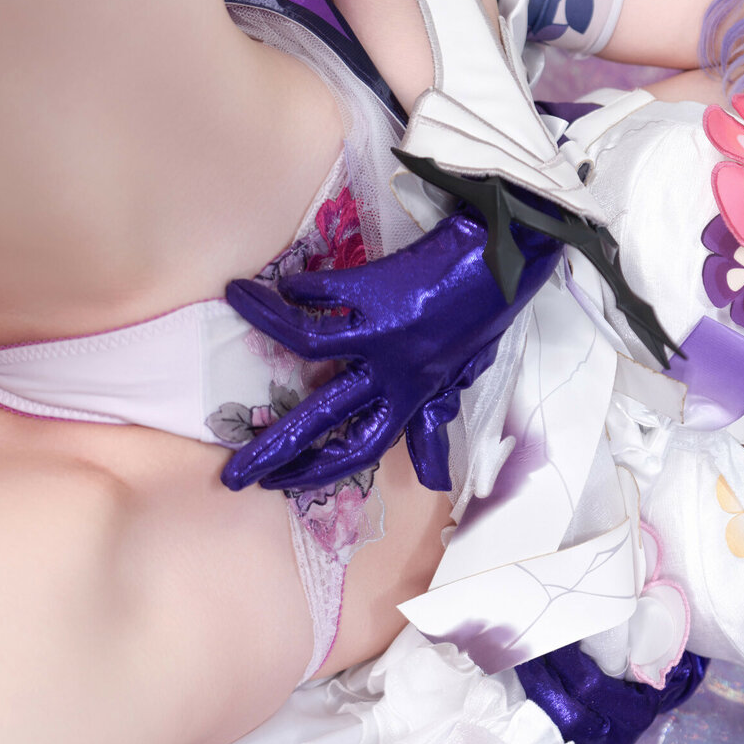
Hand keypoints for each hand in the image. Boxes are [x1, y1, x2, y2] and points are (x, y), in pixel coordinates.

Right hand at [219, 205, 560, 493]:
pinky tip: (280, 278)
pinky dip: (298, 286)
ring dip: (267, 322)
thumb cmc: (484, 312)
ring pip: (310, 344)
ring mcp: (387, 331)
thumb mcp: (460, 374)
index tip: (279, 487)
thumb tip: (431, 478)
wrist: (509, 256)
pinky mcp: (383, 289)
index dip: (320, 472)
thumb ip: (434, 420)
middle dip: (277, 448)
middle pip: (327, 420)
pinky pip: (326, 290)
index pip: (363, 448)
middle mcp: (397, 371)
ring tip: (235, 301)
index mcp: (415, 394)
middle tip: (234, 474)